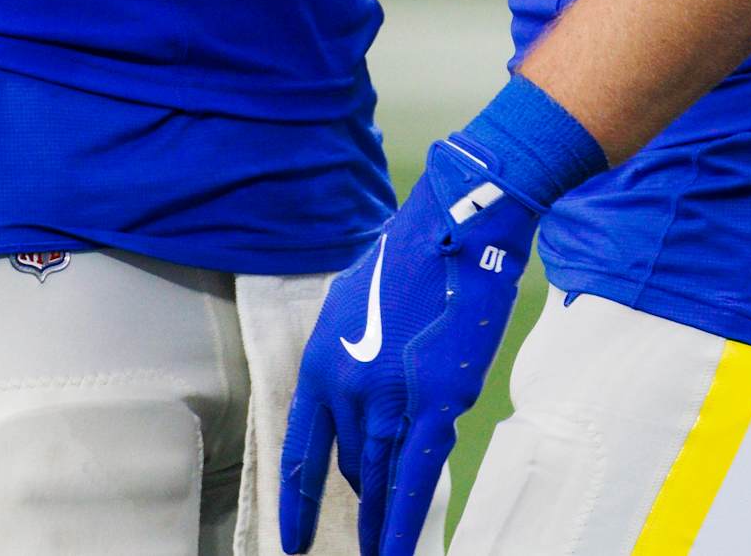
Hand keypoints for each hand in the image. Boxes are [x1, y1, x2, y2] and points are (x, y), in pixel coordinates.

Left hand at [279, 142, 536, 555]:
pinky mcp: (434, 406)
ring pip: (380, 481)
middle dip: (363, 499)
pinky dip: (403, 526)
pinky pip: (412, 483)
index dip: (297, 502)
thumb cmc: (411, 259)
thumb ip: (353, 361)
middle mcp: (346, 387)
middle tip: (371, 529)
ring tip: (381, 555)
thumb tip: (363, 404)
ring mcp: (389, 399)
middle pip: (352, 468)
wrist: (456, 228)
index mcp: (321, 362)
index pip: (302, 452)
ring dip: (381, 523)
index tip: (294, 540)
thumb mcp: (356, 306)